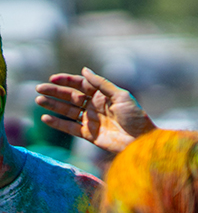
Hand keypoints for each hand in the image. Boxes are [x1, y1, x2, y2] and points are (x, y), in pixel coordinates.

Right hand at [35, 68, 154, 152]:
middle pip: (71, 97)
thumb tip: (84, 70)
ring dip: (53, 106)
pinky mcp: (90, 135)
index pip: (81, 85)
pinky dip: (58, 124)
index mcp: (103, 95)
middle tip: (39, 89)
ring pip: (68, 111)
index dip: (67, 81)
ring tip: (39, 101)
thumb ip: (101, 84)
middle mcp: (95, 106)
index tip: (53, 78)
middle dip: (55, 92)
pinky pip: (70, 128)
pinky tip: (45, 118)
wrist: (142, 141)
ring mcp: (92, 121)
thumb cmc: (136, 117)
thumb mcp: (121, 96)